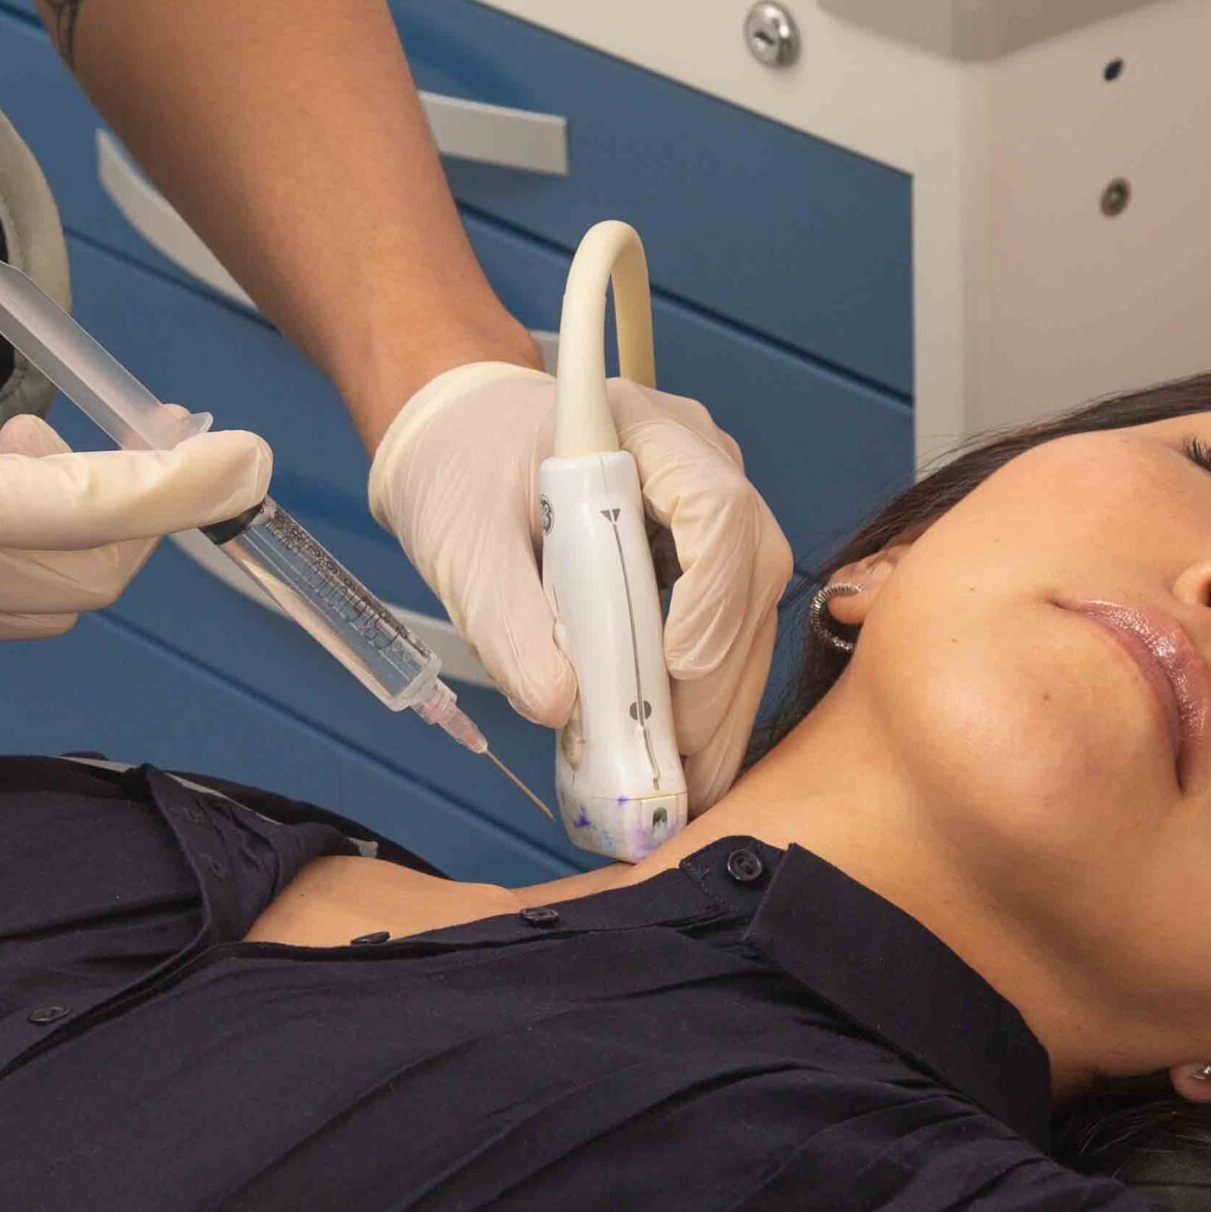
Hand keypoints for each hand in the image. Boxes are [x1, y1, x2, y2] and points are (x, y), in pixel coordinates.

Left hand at [369, 362, 795, 807]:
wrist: (460, 443)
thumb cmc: (462, 472)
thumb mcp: (465, 545)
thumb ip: (507, 623)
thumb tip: (557, 708)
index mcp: (644, 432)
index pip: (714, 510)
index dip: (708, 596)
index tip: (674, 667)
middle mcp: (700, 465)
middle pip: (750, 570)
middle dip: (719, 675)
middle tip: (675, 757)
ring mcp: (710, 512)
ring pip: (751, 611)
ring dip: (723, 700)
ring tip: (684, 779)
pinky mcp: (703, 559)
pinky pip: (727, 629)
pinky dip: (709, 696)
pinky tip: (682, 752)